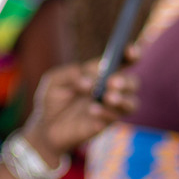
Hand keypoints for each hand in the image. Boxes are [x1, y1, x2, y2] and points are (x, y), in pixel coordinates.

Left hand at [23, 61, 137, 156]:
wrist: (46, 126)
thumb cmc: (52, 98)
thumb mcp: (54, 80)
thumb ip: (70, 74)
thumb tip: (88, 80)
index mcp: (100, 72)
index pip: (122, 60)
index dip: (131, 54)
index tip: (131, 51)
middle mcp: (110, 88)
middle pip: (132, 82)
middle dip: (125, 81)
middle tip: (112, 82)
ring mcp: (110, 107)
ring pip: (132, 102)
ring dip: (123, 99)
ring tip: (108, 97)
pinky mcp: (106, 123)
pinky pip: (115, 118)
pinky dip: (106, 112)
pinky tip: (92, 110)